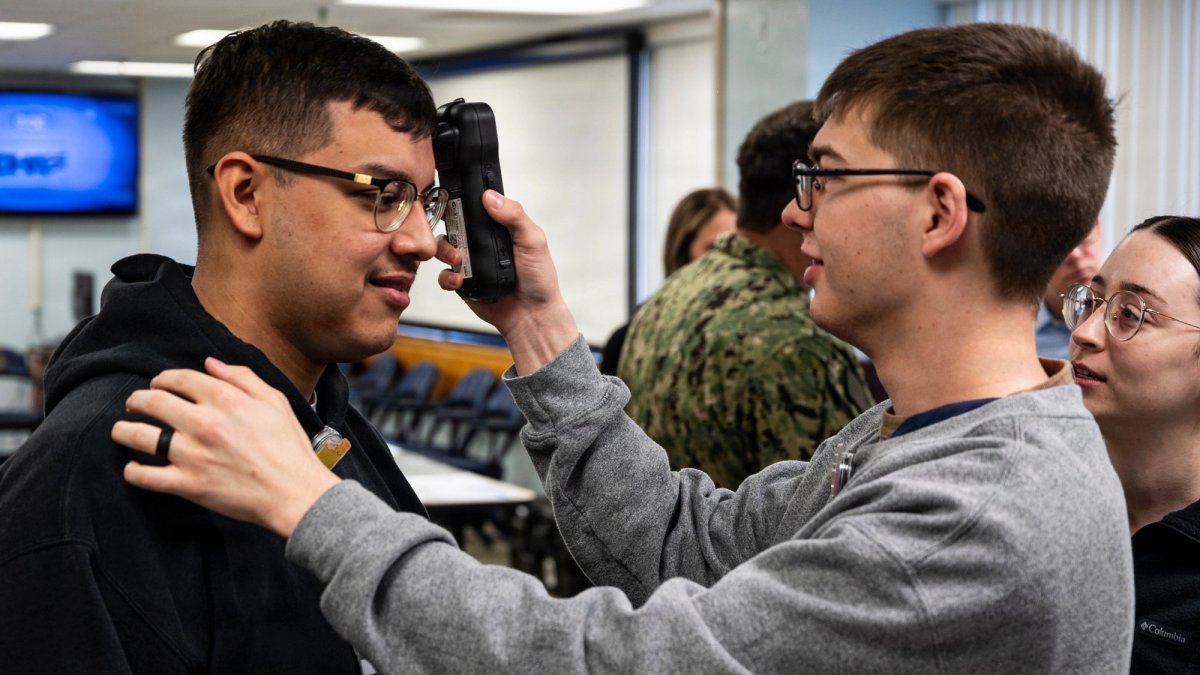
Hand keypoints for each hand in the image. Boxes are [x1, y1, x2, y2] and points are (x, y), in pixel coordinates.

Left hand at [112, 358, 339, 537]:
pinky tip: (133, 466)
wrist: (295, 492)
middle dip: (137, 400)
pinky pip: (144, 475)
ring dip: (123, 430)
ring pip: (138, 435)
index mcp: (226, 399)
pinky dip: (132, 470)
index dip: (163, 379)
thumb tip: (211, 363)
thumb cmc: (289, 448)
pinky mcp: (187, 484)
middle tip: (134, 404)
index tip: (158, 384)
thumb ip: (242, 377)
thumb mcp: (275, 401)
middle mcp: (204, 423)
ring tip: (121, 430)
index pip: (179, 379)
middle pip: (151, 402)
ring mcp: (192, 455)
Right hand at [437, 190, 579, 373]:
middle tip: (457, 238)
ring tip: (458, 260)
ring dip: (444, 251)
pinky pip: (443, 276)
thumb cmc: (538, 278)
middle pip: (452, 225)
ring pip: (443, 248)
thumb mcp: (533, 241)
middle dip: (447, 227)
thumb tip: (491, 197)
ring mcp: (470, 262)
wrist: (531, 314)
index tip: (454, 200)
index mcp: (498, 228)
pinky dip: (447, 277)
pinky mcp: (462, 283)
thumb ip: (515, 216)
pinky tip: (459, 281)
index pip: (475, 208)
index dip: (462, 202)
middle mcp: (481, 243)